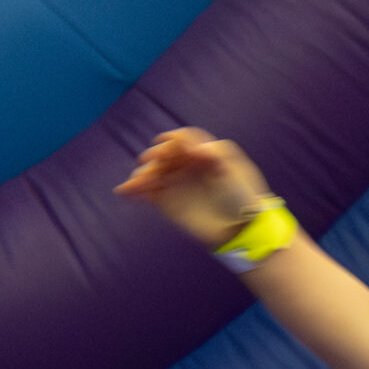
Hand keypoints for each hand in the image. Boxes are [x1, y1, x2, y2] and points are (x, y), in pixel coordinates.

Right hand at [113, 127, 273, 247]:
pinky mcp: (166, 202)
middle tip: (151, 164)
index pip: (181, 140)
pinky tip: (124, 192)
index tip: (166, 145)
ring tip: (134, 184)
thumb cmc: (243, 196)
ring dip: (140, 176)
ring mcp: (174, 183)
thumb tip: (195, 147)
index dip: (172, 140)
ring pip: (151, 173)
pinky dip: (134, 191)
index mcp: (200, 153)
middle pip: (162, 155)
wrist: (240, 228)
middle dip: (154, 157)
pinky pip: (146, 193)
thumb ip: (217, 154)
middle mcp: (184, 166)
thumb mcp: (237, 171)